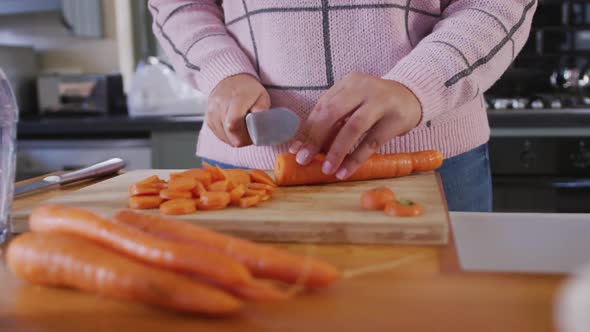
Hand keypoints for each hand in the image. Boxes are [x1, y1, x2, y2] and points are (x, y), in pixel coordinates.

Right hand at [207, 74, 270, 146]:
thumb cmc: (249, 90)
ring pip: (223, 136)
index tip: (252, 137)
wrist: (231, 79)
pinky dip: (227, 136)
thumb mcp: (262, 96)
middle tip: (250, 135)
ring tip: (242, 130)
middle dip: (241, 139)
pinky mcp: (208, 117)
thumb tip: (261, 123)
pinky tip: (234, 129)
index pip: (234, 124)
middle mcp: (220, 103)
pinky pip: (217, 134)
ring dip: (234, 138)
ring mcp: (212, 110)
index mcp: (236, 97)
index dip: (244, 136)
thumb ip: (262, 111)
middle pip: (228, 133)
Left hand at [289, 73, 421, 178]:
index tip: (295, 149)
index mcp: (348, 83)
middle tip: (304, 159)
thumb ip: (334, 120)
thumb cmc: (375, 104)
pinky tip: (345, 171)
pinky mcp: (395, 119)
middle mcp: (363, 88)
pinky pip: (372, 142)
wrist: (412, 96)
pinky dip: (356, 158)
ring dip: (337, 150)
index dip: (307, 129)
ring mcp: (381, 102)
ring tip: (326, 169)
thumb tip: (306, 146)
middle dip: (315, 138)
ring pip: (353, 127)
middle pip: (333, 112)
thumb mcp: (354, 104)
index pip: (322, 106)